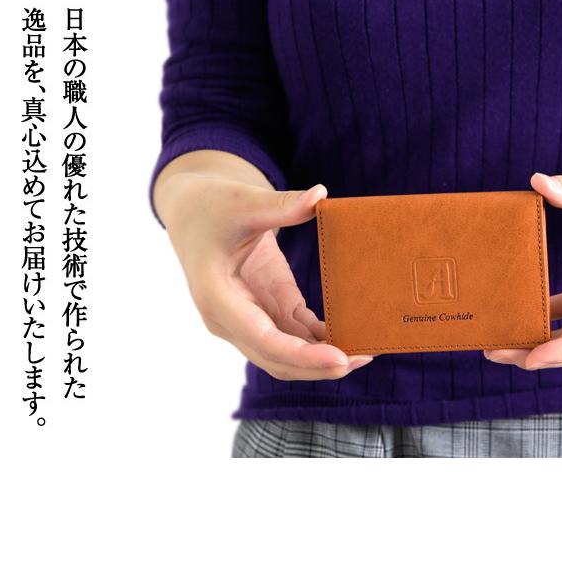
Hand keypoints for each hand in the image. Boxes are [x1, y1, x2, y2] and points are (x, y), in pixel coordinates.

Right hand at [155, 156, 372, 380]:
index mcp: (217, 296)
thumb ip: (282, 206)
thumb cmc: (212, 206)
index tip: (339, 357)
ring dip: (322, 358)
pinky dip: (320, 340)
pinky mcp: (266, 307)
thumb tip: (321, 196)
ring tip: (365, 350)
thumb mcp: (244, 202)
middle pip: (275, 358)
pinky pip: (294, 335)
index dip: (300, 354)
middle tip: (363, 357)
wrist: (195, 211)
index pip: (261, 338)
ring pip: (286, 354)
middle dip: (317, 365)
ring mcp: (248, 316)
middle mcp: (229, 317)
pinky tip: (350, 336)